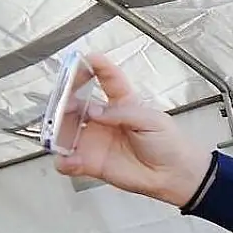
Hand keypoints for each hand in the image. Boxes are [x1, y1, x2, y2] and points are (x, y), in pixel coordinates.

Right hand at [54, 54, 211, 206]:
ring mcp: (95, 140)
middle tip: (64, 103)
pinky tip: (70, 160)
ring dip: (57, 129)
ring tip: (59, 132)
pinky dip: (64, 161)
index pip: (108, 80)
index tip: (87, 57)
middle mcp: (104, 119)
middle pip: (76, 103)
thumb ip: (123, 114)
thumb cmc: (169, 144)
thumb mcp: (152, 120)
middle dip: (65, 99)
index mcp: (123, 103)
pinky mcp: (91, 162)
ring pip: (65, 130)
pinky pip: (69, 161)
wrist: (175, 175)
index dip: (98, 67)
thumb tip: (94, 112)